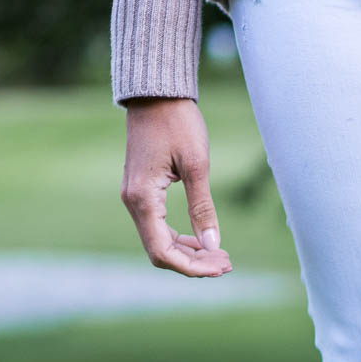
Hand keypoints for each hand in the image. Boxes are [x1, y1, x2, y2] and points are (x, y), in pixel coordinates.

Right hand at [120, 96, 232, 275]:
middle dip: (194, 263)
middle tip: (227, 262)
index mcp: (143, 198)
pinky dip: (180, 238)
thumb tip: (213, 245)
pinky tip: (203, 239)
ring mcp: (135, 198)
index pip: (163, 251)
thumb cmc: (177, 122)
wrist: (157, 94)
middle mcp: (133, 203)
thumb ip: (203, 208)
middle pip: (160, 251)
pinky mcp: (142, 192)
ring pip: (159, 241)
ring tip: (220, 254)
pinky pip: (158, 226)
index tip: (222, 265)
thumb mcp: (197, 165)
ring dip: (189, 252)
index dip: (192, 267)